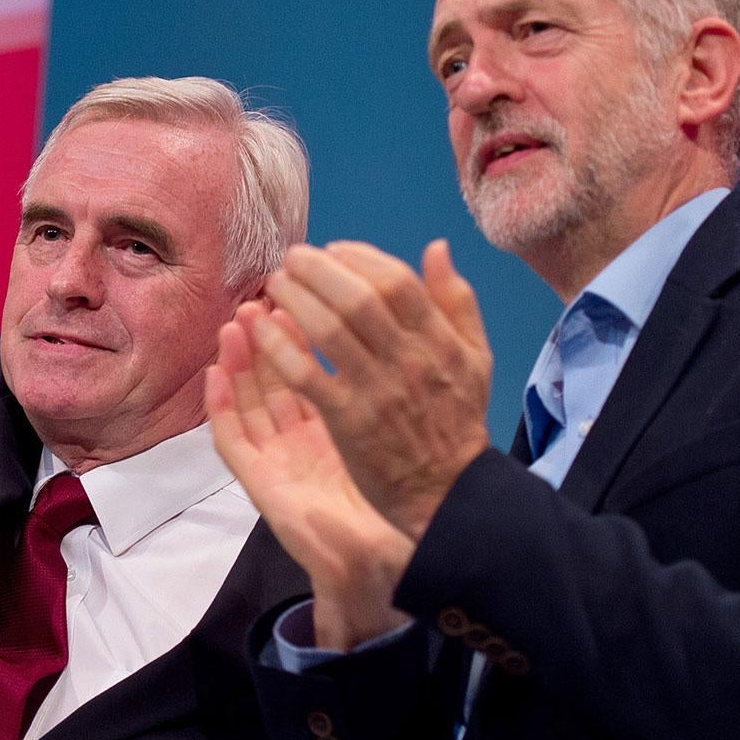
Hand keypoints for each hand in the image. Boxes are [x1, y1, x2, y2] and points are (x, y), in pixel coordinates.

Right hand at [206, 304, 414, 650]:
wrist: (384, 561)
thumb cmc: (391, 504)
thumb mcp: (401, 436)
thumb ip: (401, 386)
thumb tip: (405, 339)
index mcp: (334, 422)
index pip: (313, 365)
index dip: (306, 326)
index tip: (307, 288)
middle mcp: (301, 437)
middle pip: (276, 375)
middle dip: (269, 332)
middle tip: (263, 292)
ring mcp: (278, 458)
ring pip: (250, 399)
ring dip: (239, 358)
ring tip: (234, 320)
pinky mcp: (261, 483)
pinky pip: (232, 441)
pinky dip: (219, 407)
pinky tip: (213, 375)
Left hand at [254, 239, 491, 540]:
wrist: (448, 492)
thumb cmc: (457, 420)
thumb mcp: (475, 357)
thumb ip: (458, 301)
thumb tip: (436, 248)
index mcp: (440, 341)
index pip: (396, 282)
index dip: (359, 257)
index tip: (334, 249)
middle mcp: (409, 362)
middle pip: (357, 299)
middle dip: (318, 270)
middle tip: (293, 258)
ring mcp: (377, 392)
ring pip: (328, 331)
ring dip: (295, 300)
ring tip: (275, 286)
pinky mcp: (348, 422)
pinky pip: (306, 375)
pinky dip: (281, 347)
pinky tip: (264, 328)